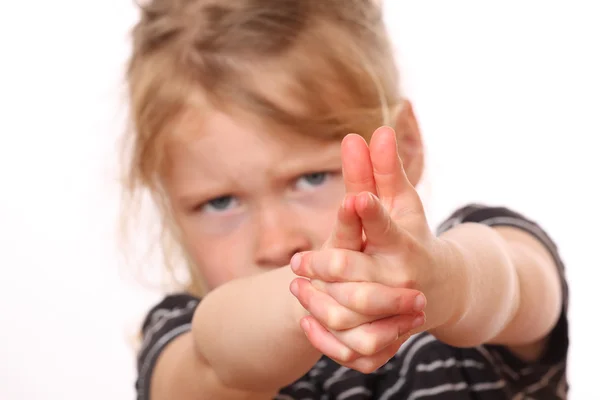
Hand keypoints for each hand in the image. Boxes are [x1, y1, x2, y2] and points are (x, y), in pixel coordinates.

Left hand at [290, 127, 443, 371]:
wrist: (439, 289)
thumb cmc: (412, 238)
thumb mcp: (402, 203)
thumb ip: (384, 170)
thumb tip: (377, 128)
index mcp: (405, 244)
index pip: (386, 227)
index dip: (370, 213)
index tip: (354, 199)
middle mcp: (402, 279)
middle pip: (358, 275)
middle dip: (325, 266)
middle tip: (297, 261)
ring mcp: (397, 312)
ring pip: (351, 314)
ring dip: (318, 301)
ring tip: (297, 286)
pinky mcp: (389, 338)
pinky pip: (355, 349)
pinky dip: (327, 338)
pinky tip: (307, 319)